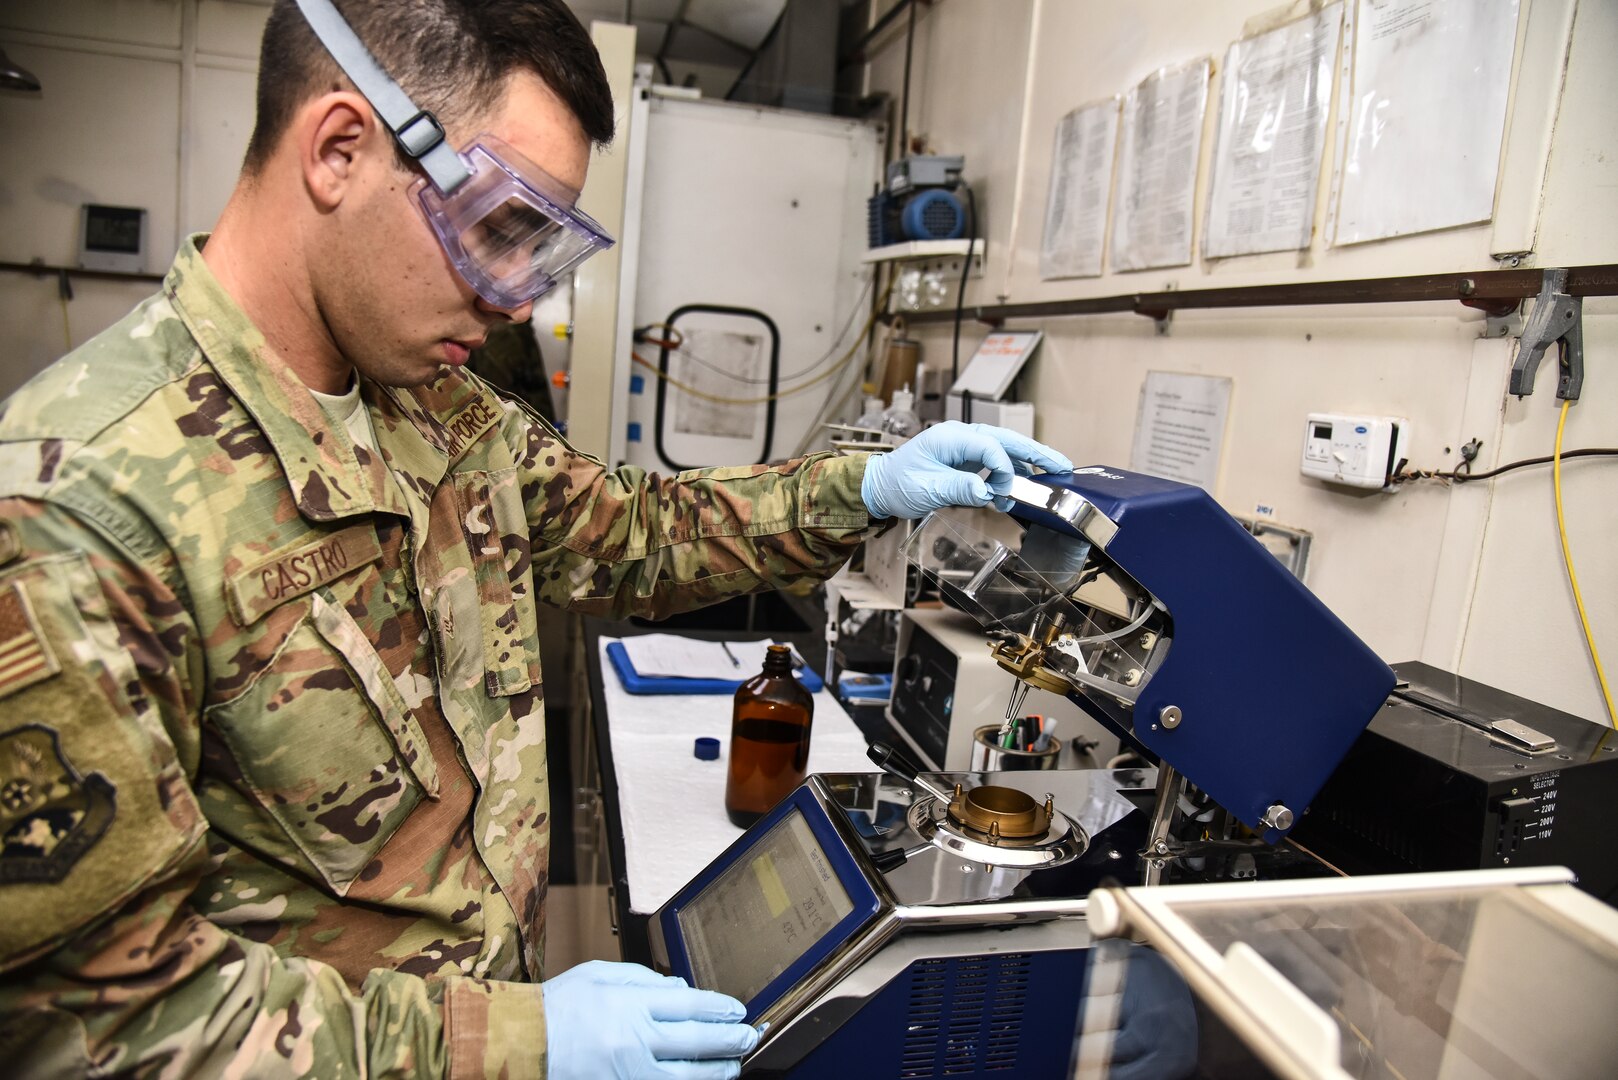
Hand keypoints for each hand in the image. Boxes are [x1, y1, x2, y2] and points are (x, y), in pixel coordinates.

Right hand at [544, 960, 758, 1078]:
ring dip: (717, 1071)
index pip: (690, 1006)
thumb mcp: (599, 975)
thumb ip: (643, 979)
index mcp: (631, 1004)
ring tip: (735, 1065)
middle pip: (696, 1041)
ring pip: (687, 1075)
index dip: (720, 1008)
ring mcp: (631, 1072)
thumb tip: (681, 989)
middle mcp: (635, 1040)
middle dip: (730, 1040)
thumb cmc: (558, 1007)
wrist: (522, 1045)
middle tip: (750, 1037)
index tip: (737, 1010)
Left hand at [861, 422, 1072, 518]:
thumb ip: (958, 488)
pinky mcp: (965, 460)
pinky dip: (1008, 475)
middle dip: (1035, 452)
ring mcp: (964, 447)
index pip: (990, 446)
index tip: (1004, 492)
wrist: (880, 487)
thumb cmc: (898, 484)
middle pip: (1005, 440)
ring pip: (1004, 449)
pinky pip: (994, 463)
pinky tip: (1014, 492)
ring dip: (1026, 464)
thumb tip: (987, 490)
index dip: (1003, 468)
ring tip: (1050, 476)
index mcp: (950, 437)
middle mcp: (961, 437)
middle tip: (1062, 465)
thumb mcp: (926, 489)